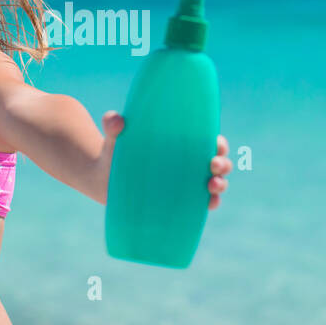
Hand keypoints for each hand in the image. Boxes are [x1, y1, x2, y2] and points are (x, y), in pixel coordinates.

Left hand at [100, 112, 232, 208]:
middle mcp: (187, 164)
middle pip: (217, 162)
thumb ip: (112, 125)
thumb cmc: (113, 153)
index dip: (218, 144)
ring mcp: (184, 184)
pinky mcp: (178, 202)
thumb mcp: (114, 138)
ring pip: (214, 184)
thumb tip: (116, 120)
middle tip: (212, 165)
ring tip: (212, 185)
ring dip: (221, 185)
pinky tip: (209, 204)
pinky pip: (201, 204)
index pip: (207, 141)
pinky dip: (211, 203)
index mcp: (180, 144)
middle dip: (223, 164)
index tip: (216, 145)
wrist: (103, 179)